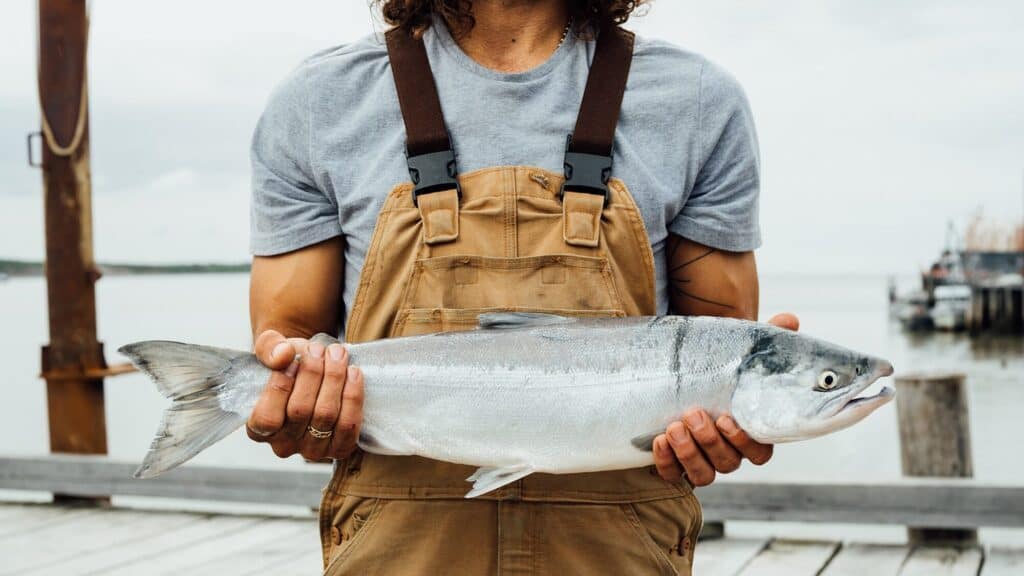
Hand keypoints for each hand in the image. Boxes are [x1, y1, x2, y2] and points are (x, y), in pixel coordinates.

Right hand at [245, 330, 364, 461]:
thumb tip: (283, 355)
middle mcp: (283, 445)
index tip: (293, 359)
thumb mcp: (270, 349)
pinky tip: (353, 372)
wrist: (314, 375)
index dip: (281, 387)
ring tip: (337, 353)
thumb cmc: (287, 364)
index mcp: (257, 430)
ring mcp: (312, 449)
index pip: (267, 418)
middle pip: (300, 411)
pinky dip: (353, 395)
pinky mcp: (339, 448)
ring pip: (326, 415)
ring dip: (334, 379)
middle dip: (312, 373)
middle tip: (319, 349)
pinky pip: (349, 424)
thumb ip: (269, 348)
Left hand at [652, 313, 799, 485]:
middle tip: (693, 414)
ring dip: (689, 453)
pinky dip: (667, 462)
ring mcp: (701, 460)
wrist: (679, 376)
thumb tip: (789, 320)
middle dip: (710, 441)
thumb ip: (767, 338)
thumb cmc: (717, 369)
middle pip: (729, 462)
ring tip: (674, 426)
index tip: (727, 418)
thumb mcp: (739, 352)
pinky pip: (673, 475)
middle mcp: (728, 451)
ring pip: (704, 475)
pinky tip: (658, 440)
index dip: (744, 441)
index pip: (759, 452)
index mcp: (749, 431)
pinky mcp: (674, 464)